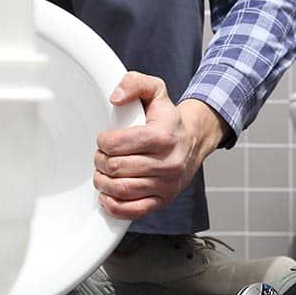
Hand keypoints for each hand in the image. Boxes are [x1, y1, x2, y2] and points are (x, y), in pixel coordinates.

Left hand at [93, 72, 230, 219]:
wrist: (194, 141)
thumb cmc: (169, 120)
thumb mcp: (155, 91)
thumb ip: (134, 83)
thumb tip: (114, 97)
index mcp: (163, 136)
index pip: (116, 144)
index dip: (103, 142)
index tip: (105, 140)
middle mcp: (168, 163)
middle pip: (115, 167)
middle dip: (101, 161)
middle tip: (103, 156)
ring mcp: (166, 184)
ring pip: (120, 189)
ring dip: (103, 181)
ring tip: (104, 172)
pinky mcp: (164, 200)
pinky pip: (132, 210)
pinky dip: (114, 205)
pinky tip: (108, 194)